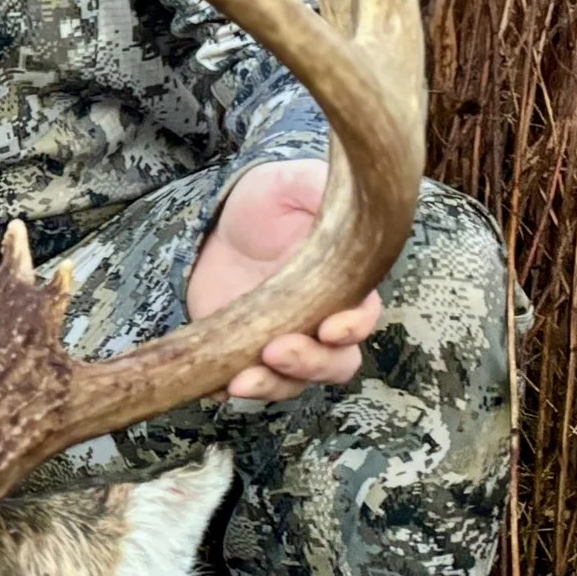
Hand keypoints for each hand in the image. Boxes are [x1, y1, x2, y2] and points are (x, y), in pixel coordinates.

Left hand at [185, 159, 382, 402]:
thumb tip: (339, 187)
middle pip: (333, 364)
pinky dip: (230, 392)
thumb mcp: (292, 183)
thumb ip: (318, 187)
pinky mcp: (243, 353)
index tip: (330, 329)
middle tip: (276, 351)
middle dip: (309, 366)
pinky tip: (214, 387)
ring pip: (292, 382)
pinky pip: (243, 384)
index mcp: (344, 286)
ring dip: (270, 387)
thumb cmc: (269, 201)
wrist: (219, 224)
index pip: (363, 317)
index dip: (353, 328)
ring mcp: (282, 342)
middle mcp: (319, 323)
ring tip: (240, 381)